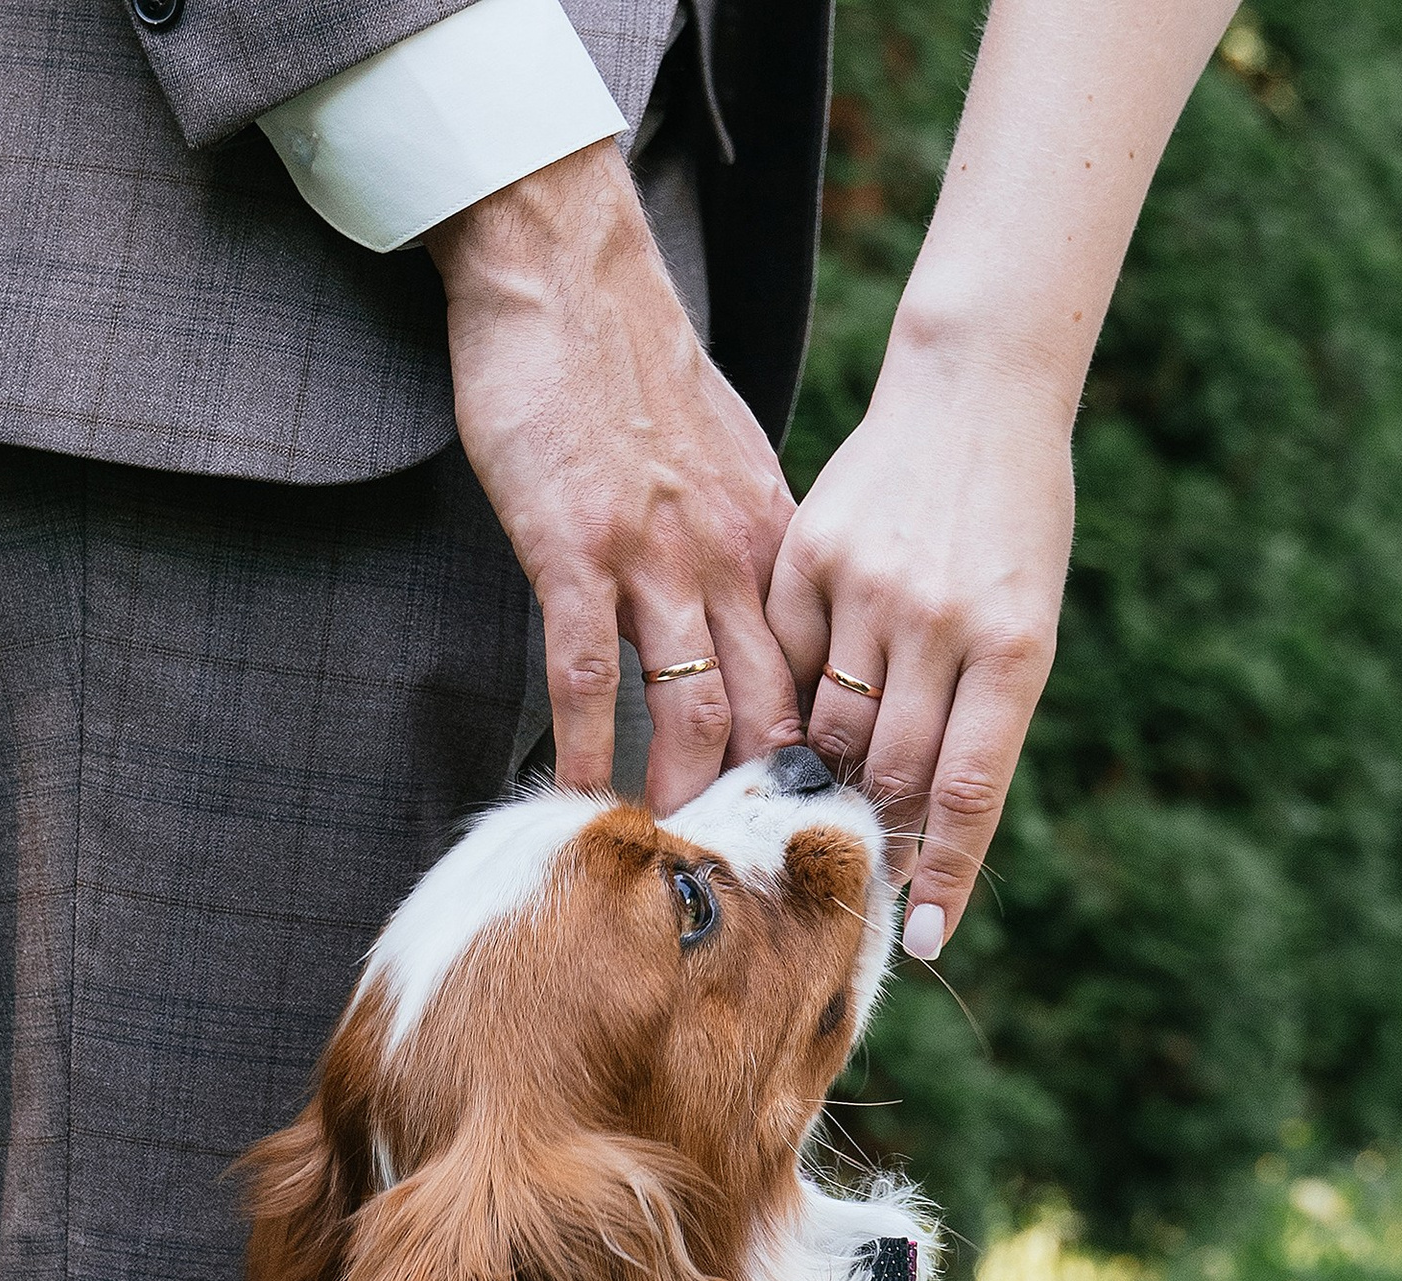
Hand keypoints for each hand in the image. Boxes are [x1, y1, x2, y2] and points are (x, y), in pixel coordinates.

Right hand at [429, 141, 803, 812]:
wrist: (570, 274)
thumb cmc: (635, 373)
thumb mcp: (726, 462)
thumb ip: (750, 549)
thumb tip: (770, 624)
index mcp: (772, 543)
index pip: (818, 675)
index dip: (828, 761)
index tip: (832, 830)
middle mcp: (728, 559)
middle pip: (770, 710)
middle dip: (774, 806)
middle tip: (772, 884)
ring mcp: (652, 557)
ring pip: (692, 705)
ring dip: (687, 794)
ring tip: (679, 863)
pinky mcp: (574, 548)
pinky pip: (585, 672)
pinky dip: (586, 745)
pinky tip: (581, 801)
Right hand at [767, 318, 1073, 961]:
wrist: (974, 394)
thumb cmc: (1013, 530)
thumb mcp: (1025, 627)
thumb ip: (980, 725)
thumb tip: (927, 836)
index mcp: (1014, 646)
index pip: (970, 791)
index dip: (944, 875)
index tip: (920, 939)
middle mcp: (941, 620)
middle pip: (890, 771)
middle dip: (878, 828)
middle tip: (863, 858)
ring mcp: (870, 586)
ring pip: (829, 728)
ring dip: (828, 775)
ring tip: (826, 791)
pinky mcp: (810, 555)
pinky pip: (786, 663)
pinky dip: (792, 699)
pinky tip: (799, 703)